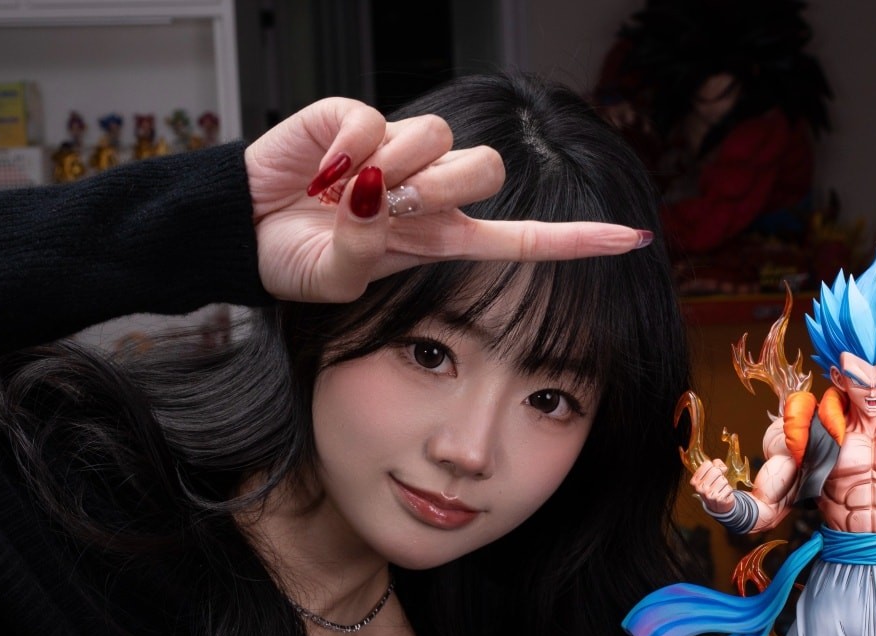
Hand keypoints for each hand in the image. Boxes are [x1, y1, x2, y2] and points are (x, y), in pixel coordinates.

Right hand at [244, 97, 650, 303]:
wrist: (243, 231)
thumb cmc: (298, 259)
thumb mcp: (338, 279)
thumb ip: (366, 248)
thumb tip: (376, 191)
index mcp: (442, 239)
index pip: (524, 238)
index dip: (577, 239)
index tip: (633, 240)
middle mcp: (432, 192)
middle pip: (488, 168)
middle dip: (446, 185)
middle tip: (391, 205)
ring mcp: (399, 151)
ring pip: (436, 136)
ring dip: (389, 167)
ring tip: (342, 190)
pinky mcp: (359, 116)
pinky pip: (374, 118)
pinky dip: (344, 146)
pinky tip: (321, 165)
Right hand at [691, 459, 735, 514]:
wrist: (717, 506)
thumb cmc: (713, 489)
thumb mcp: (709, 476)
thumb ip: (715, 466)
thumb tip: (722, 466)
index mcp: (695, 481)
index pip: (707, 464)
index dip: (714, 466)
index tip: (714, 472)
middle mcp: (700, 488)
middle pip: (716, 471)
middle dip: (720, 475)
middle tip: (718, 481)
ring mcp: (708, 494)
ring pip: (723, 479)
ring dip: (725, 483)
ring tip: (721, 488)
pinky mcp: (718, 499)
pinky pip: (729, 488)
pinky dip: (729, 490)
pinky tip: (724, 494)